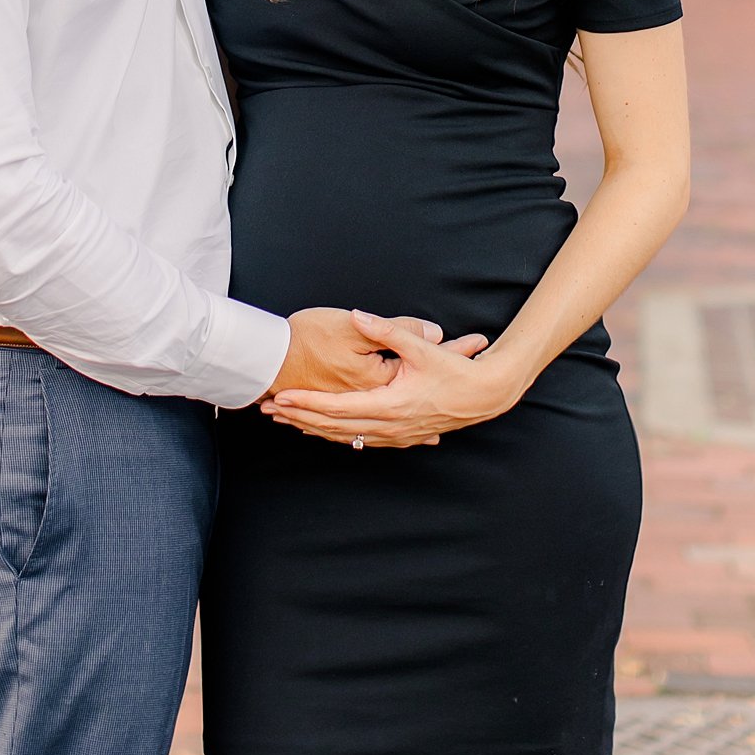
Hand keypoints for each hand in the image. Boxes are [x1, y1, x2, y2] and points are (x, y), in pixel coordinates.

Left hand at [264, 309, 507, 447]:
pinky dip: (337, 435)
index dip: (306, 404)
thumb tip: (359, 314)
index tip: (281, 398)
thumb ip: (388, 331)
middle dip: (300, 418)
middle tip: (270, 411)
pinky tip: (325, 430)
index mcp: (388, 406)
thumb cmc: (454, 372)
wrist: (484, 396)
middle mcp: (388, 426)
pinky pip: (361, 439)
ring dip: (315, 429)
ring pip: (346, 437)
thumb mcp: (421, 348)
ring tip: (288, 420)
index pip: (336, 409)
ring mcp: (395, 435)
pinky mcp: (401, 437)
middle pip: (334, 427)